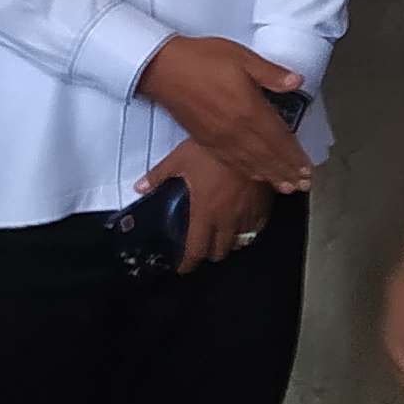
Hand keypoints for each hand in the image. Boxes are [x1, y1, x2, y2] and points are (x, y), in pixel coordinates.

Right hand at [137, 36, 313, 188]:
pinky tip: (255, 176)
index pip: (278, 138)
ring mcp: (220, 138)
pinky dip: (247, 171)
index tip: (308, 168)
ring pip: (250, 163)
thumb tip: (297, 81)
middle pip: (267, 155)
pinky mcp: (205, 141)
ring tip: (286, 187)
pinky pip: (231, 161)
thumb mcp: (242, 57)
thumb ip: (270, 73)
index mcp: (248, 109)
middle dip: (287, 171)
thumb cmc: (203, 59)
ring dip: (270, 175)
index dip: (294, 154)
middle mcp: (236, 130)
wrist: (164, 70)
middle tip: (303, 185)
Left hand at [139, 140, 272, 269]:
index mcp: (204, 214)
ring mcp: (247, 213)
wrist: (243, 137)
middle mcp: (226, 220)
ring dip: (230, 242)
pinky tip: (245, 223)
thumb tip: (139, 187)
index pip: (196, 250)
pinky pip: (258, 226)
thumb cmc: (210, 150)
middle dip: (209, 253)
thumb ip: (159, 176)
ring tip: (223, 235)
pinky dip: (250, 229)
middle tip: (203, 245)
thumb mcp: (179, 160)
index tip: (183, 266)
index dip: (188, 263)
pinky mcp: (264, 203)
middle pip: (219, 251)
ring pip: (240, 241)